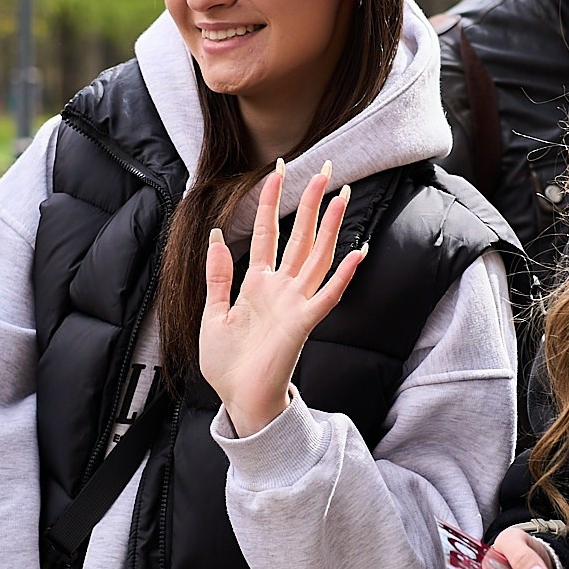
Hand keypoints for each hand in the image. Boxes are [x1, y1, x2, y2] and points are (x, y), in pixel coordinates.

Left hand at [198, 160, 366, 436]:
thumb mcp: (213, 314)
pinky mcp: (303, 324)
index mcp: (257, 284)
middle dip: (312, 202)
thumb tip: (216, 236)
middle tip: (326, 169)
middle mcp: (281, 289)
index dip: (273, 200)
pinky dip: (341, 276)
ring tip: (342, 195)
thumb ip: (218, 276)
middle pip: (300, 236)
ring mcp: (294, 304)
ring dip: (330, 227)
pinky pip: (326, 296)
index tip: (278, 169)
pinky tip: (356, 253)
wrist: (238, 399)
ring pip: (317, 257)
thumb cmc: (228, 364)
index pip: (268, 232)